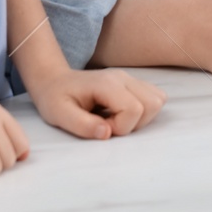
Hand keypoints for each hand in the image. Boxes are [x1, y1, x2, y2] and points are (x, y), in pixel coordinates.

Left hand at [28, 68, 166, 139]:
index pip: (134, 109)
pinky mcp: (132, 83)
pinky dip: (143, 111)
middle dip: (134, 123)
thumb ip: (82, 125)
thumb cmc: (55, 98)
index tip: (101, 127)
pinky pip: (153, 97)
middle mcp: (123, 78)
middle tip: (110, 124)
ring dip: (141, 118)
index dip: (121, 127)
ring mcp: (129, 78)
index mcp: (106, 84)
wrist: (54, 81)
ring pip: (157, 100)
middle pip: (152, 103)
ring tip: (115, 119)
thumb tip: (107, 134)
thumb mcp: (59, 114)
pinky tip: (121, 114)